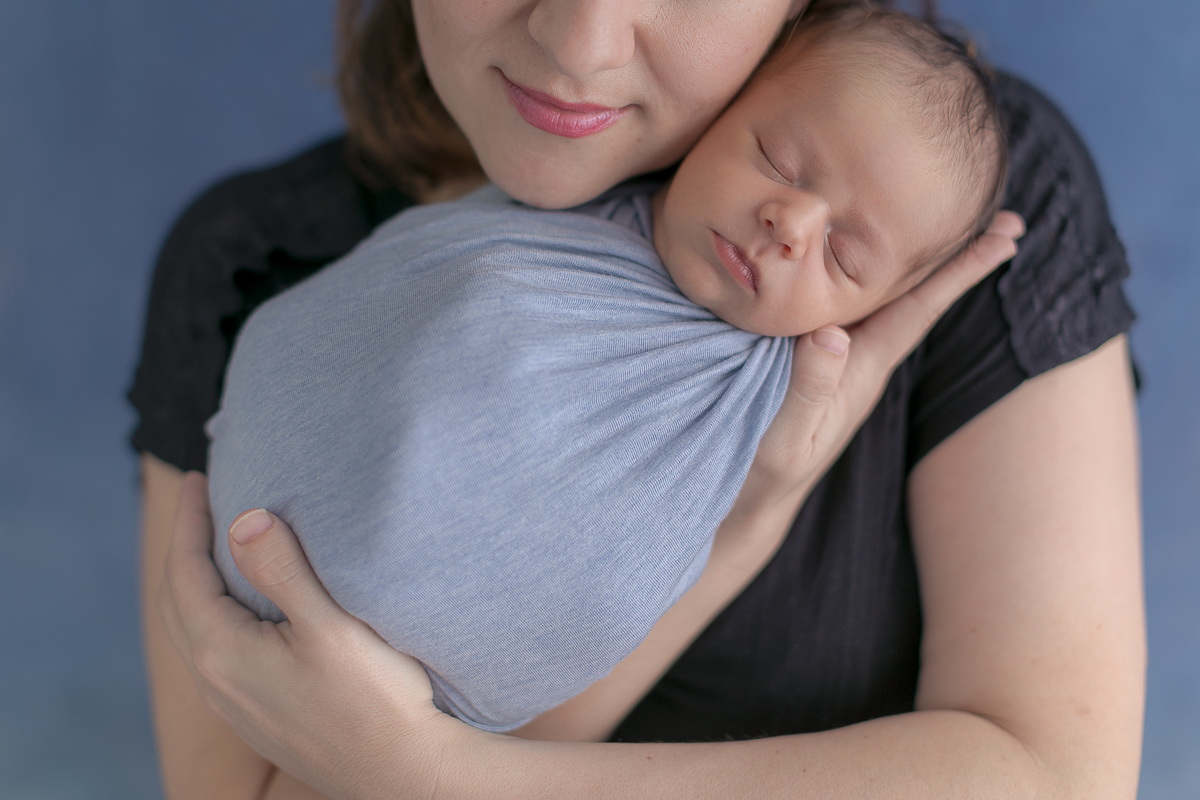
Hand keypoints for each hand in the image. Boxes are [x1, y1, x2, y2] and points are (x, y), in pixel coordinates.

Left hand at [158, 473, 460, 799]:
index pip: (186, 571)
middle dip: (184, 546)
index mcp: (224, 653)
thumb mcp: (331, 625)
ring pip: (194, 630)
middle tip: (201, 501)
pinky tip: (242, 608)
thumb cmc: (375, 700)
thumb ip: (283, 570)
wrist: (400, 772)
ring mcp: (233, 705)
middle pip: (178, 600)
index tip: (197, 477)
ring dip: (195, 581)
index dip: (190, 520)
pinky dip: (213, 613)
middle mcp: (216, 682)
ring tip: (216, 545)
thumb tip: (243, 519)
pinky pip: (213, 653)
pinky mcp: (255, 717)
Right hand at [742, 211, 1023, 509]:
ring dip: (918, 265)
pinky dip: (864, 274)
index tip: (1007, 237)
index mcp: (862, 371)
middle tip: (1009, 218)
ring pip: (884, 298)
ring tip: (954, 227)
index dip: (960, 272)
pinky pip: (846, 305)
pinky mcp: (811, 357)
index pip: (918, 310)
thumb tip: (835, 336)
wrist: (749, 502)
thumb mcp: (785, 439)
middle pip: (914, 297)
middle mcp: (859, 358)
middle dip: (957, 258)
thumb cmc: (764, 475)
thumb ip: (808, 392)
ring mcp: (838, 359)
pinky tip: (865, 257)